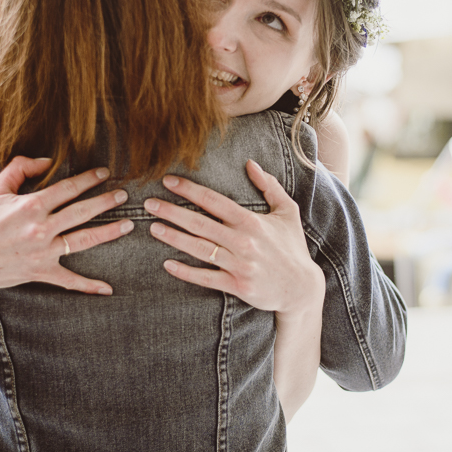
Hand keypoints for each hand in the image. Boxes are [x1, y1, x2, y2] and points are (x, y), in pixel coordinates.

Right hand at [0, 156, 132, 297]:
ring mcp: (42, 252)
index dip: (88, 179)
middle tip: (124, 195)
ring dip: (108, 232)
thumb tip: (47, 160)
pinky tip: (107, 288)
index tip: (104, 173)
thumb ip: (20, 168)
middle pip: (82, 211)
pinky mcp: (39, 272)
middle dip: (106, 201)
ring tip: (128, 224)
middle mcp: (40, 228)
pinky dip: (88, 286)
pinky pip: (69, 280)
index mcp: (30, 205)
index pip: (68, 188)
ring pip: (83, 240)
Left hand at [144, 160, 323, 314]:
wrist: (302, 288)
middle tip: (149, 204)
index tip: (168, 181)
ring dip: (174, 238)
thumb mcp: (287, 211)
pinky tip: (167, 263)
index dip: (190, 190)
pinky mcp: (238, 286)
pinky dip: (186, 272)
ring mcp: (240, 265)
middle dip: (172, 212)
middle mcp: (244, 242)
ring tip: (153, 227)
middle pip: (200, 223)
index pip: (214, 201)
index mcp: (252, 221)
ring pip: (200, 249)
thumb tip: (250, 163)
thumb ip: (269, 186)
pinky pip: (206, 278)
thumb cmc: (293, 247)